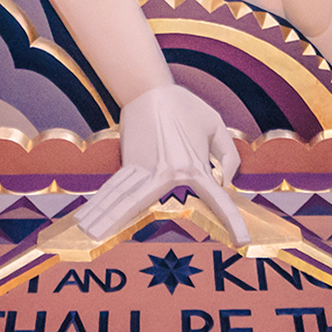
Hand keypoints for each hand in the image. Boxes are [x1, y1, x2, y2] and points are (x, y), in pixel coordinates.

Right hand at [76, 86, 250, 244]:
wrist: (148, 89)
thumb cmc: (184, 107)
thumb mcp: (216, 124)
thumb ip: (229, 155)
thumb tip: (226, 183)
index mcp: (196, 167)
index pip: (218, 201)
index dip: (233, 222)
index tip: (242, 242)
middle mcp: (170, 175)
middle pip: (159, 211)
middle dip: (166, 229)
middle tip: (150, 240)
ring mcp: (146, 171)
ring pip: (126, 202)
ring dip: (107, 219)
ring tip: (89, 232)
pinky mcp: (130, 165)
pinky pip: (118, 191)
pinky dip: (104, 205)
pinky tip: (89, 218)